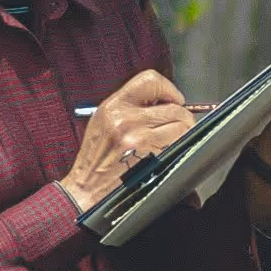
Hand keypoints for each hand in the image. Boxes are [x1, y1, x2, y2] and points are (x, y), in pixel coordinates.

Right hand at [58, 69, 195, 211]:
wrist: (86, 189)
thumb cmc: (96, 158)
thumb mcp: (104, 121)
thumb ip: (130, 106)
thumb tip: (164, 99)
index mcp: (113, 106)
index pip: (150, 80)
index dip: (169, 89)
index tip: (174, 100)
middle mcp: (125, 119)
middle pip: (174, 108)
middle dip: (182, 117)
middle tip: (179, 125)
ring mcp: (139, 140)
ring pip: (182, 126)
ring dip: (184, 134)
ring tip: (172, 140)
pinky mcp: (150, 158)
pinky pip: (179, 146)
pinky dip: (179, 148)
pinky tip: (166, 153)